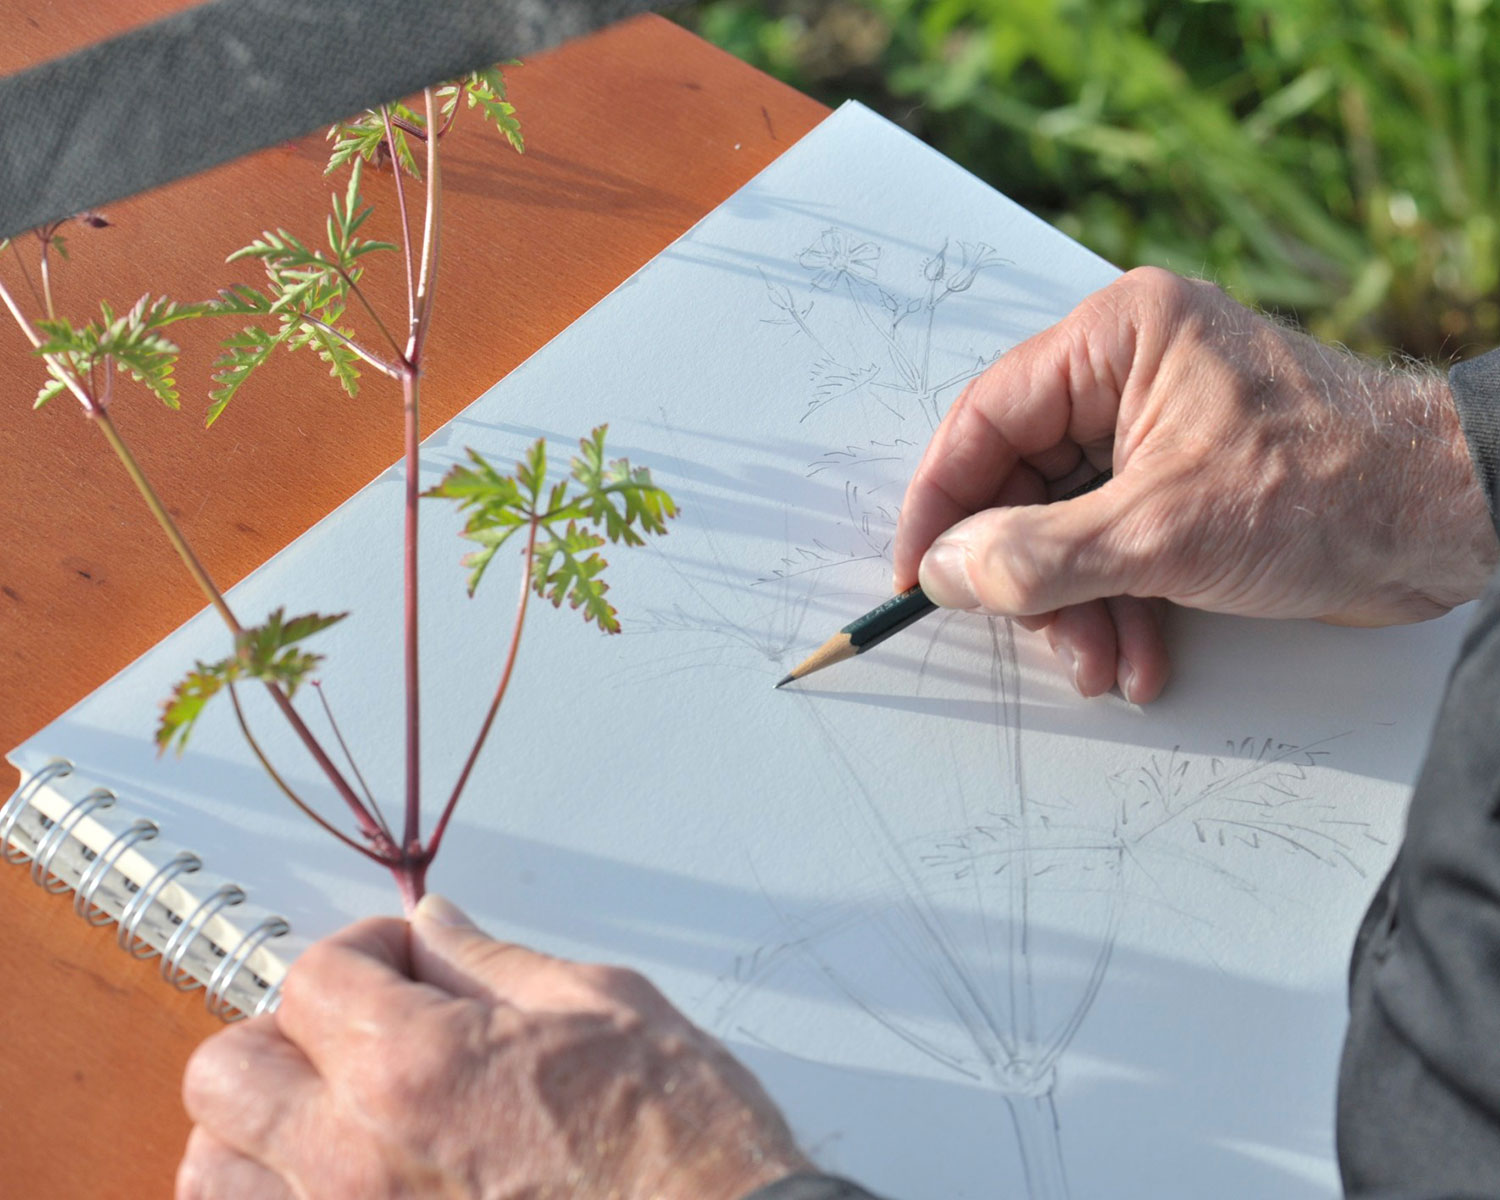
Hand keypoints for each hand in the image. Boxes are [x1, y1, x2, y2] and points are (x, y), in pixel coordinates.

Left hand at [178, 894, 808, 1198]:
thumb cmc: (679, 1141)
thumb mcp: (601, 1006)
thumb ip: (493, 963)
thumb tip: (435, 930)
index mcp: (416, 1065)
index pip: (311, 975)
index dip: (361, 950)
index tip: (404, 963)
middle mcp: (357, 1162)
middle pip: (225, 1072)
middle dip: (284, 1034)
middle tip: (355, 1034)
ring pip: (215, 1174)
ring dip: (258, 1132)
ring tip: (335, 1120)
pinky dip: (281, 1194)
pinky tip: (350, 1180)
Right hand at [893, 267, 1497, 701]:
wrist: (1449, 525)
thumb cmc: (1326, 490)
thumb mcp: (1156, 532)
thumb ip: (1033, 556)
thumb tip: (944, 570)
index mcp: (1117, 340)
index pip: (988, 418)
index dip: (943, 501)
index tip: (918, 571)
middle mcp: (1132, 375)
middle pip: (1025, 484)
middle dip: (1031, 578)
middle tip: (1035, 636)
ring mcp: (1160, 432)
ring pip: (1069, 527)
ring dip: (1078, 608)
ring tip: (1103, 664)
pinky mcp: (1188, 485)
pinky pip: (1118, 547)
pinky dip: (1122, 607)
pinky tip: (1142, 657)